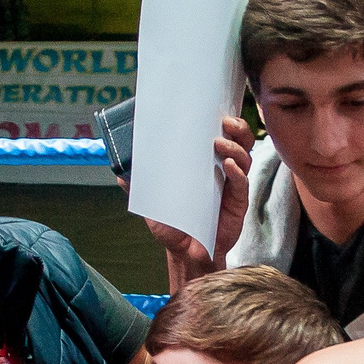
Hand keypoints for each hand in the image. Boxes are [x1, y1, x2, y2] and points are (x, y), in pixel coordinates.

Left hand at [145, 119, 252, 279]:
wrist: (185, 252)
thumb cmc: (173, 224)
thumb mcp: (154, 201)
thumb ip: (140, 186)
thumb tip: (119, 173)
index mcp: (206, 164)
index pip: (222, 136)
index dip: (225, 122)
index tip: (216, 112)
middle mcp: (224, 171)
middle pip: (241, 142)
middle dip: (237, 128)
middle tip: (225, 123)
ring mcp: (232, 186)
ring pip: (244, 158)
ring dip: (234, 147)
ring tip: (219, 145)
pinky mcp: (238, 203)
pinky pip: (242, 183)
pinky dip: (237, 173)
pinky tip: (227, 167)